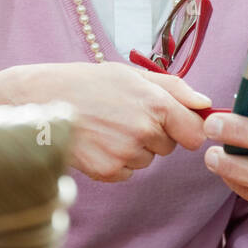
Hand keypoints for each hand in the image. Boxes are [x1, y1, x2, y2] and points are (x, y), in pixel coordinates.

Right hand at [16, 62, 211, 181]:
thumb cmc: (89, 83)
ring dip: (135, 148)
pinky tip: (98, 142)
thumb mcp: (133, 75)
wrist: (42, 102)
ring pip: (147, 160)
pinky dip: (117, 162)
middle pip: (170, 147)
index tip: (177, 124)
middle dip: (156, 135)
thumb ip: (176, 88)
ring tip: (108, 127)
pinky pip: (127, 173)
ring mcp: (125, 154)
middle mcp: (144, 131)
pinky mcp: (107, 172)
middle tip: (127, 116)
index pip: (195, 134)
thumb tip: (206, 103)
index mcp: (156, 104)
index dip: (187, 129)